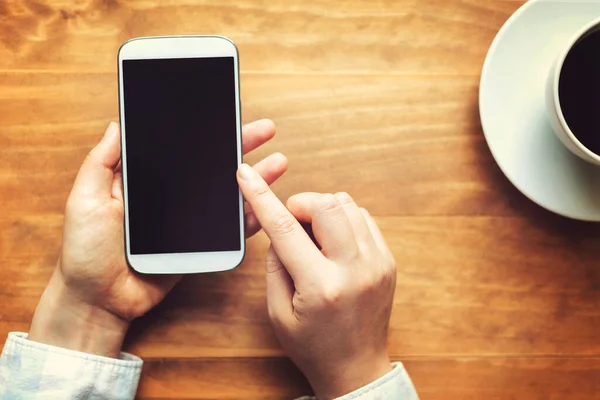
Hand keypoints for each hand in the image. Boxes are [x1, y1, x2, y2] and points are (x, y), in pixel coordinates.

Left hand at [29, 120, 286, 357]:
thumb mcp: (86, 200)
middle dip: (240, 146)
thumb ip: (101, 163)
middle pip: (211, 165)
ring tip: (277, 163)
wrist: (100, 300)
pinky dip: (250, 217)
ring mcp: (188, 220)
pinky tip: (266, 204)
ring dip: (254, 178)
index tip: (225, 113)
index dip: (204, 131)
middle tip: (265, 130)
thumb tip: (118, 124)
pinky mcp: (199, 243)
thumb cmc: (86, 251)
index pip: (181, 149)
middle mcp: (171, 195)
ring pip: (226, 193)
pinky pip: (228, 228)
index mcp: (145, 180)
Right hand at [237, 164, 395, 398]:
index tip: (247, 174)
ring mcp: (377, 263)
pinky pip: (363, 217)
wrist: (356, 368)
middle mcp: (354, 270)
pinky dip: (343, 218)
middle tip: (291, 222)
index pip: (285, 228)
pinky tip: (333, 240)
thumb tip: (280, 227)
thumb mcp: (278, 311)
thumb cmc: (313, 345)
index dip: (261, 196)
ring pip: (348, 205)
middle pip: (326, 204)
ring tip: (313, 236)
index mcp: (321, 286)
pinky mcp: (387, 260)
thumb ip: (275, 264)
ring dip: (323, 209)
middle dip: (300, 202)